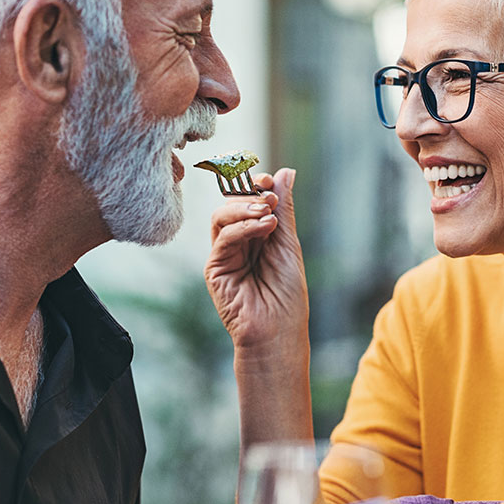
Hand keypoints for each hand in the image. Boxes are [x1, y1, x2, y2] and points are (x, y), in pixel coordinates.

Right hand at [204, 168, 307, 348]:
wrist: (279, 330)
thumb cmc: (287, 294)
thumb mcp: (289, 244)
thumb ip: (283, 209)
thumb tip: (285, 172)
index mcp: (257, 236)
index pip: (248, 200)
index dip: (256, 186)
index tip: (269, 181)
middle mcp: (238, 243)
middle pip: (231, 204)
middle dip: (250, 194)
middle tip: (269, 197)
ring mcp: (224, 255)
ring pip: (221, 217)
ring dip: (244, 208)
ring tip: (268, 214)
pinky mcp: (215, 269)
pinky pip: (223, 238)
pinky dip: (243, 227)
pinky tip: (264, 227)